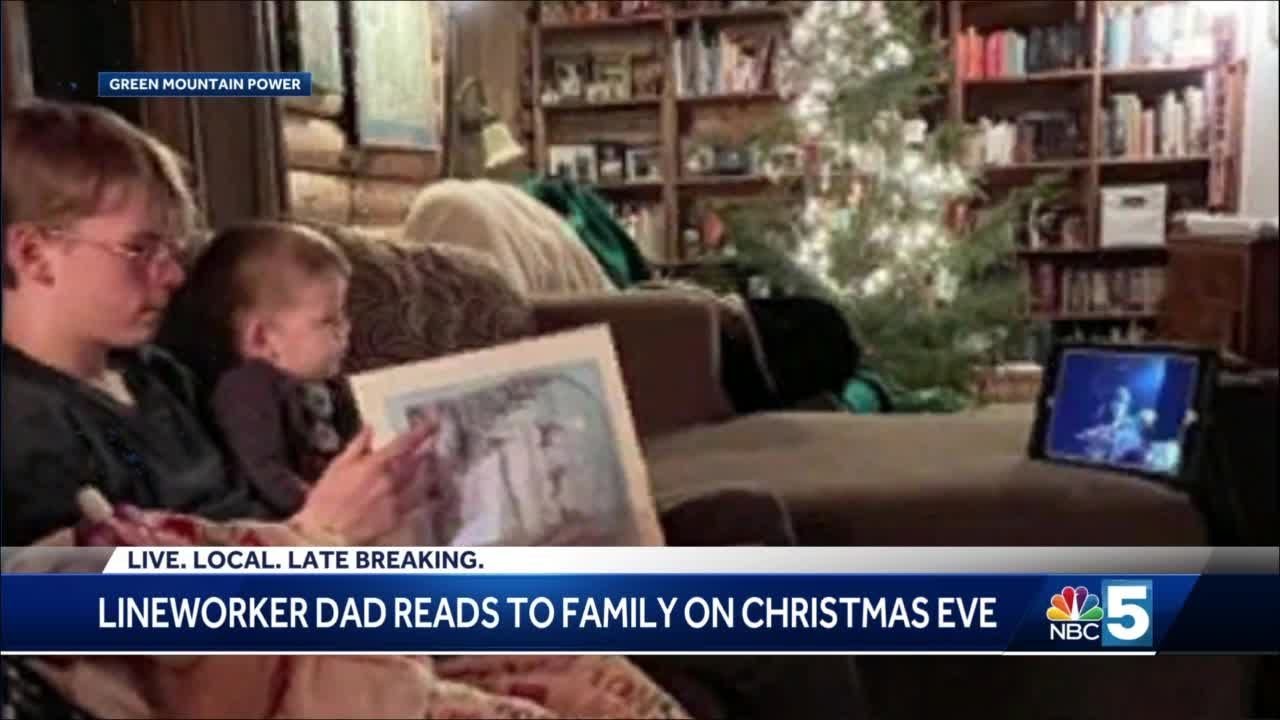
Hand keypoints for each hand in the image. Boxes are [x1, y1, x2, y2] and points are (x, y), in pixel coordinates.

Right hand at [293, 423, 437, 543]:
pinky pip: (421, 506)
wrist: (325, 531)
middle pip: (418, 461)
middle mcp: (391, 480)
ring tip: (434, 465)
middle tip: (434, 444)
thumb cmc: (326, 497)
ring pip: (423, 482)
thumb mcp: (338, 466)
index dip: (422, 430)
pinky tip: (437, 496)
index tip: (434, 422)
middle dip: (428, 450)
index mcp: (376, 464)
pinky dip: (431, 499)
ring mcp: (397, 500)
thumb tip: (370, 427)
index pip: (405, 442)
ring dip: (430, 471)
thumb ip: (357, 446)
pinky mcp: (398, 519)